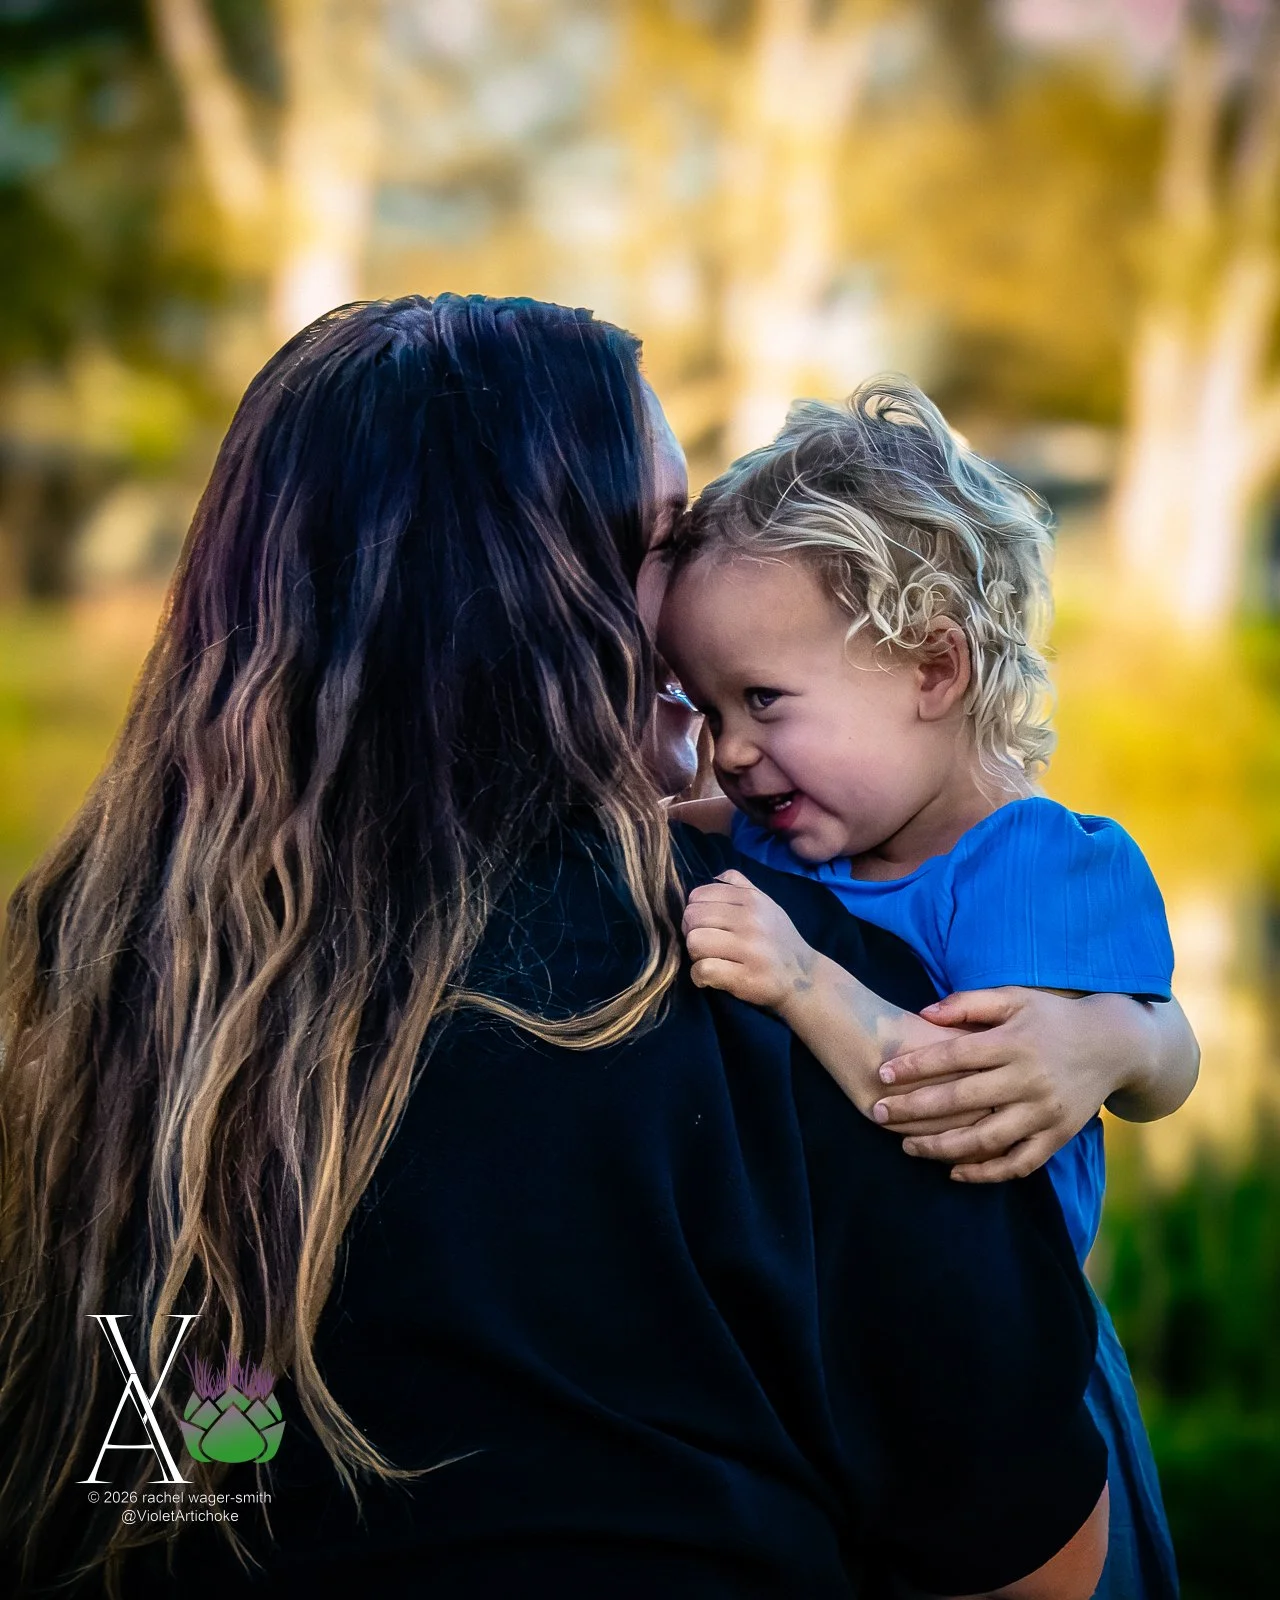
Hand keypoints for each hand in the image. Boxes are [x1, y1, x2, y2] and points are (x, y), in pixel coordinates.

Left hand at [682, 870, 816, 1019]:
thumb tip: (714, 876)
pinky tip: (710, 978)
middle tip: (707, 946)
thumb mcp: (767, 905)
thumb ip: (741, 886)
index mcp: (752, 899)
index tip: (706, 927)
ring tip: (710, 960)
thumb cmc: (779, 940)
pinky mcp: (746, 977)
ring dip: (696, 955)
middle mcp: (751, 920)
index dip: (695, 913)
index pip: (698, 896)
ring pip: (694, 942)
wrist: (805, 978)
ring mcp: (750, 949)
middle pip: (692, 918)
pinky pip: (703, 970)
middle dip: (692, 933)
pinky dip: (700, 977)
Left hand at [871, 987, 1123, 1182]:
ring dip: (942, 1147)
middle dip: (914, 1109)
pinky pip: (1018, 1163)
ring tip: (908, 1147)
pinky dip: (986, 1172)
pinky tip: (955, 1172)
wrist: (1114, 1045)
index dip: (915, 1066)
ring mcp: (1043, 1112)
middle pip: (961, 1100)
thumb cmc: (1053, 1017)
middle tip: (878, 1114)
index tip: (882, 1074)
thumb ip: (968, 1003)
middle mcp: (1028, 1079)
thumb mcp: (1015, 998)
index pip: (953, 1056)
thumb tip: (922, 1013)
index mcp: (1013, 1043)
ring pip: (985, 1139)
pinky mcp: (1057, 1136)